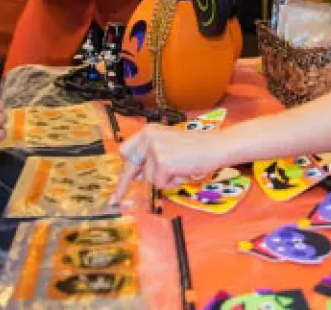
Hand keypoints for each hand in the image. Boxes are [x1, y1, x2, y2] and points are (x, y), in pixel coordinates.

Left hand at [108, 124, 226, 204]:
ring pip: (149, 179)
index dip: (123, 170)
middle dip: (127, 181)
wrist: (217, 146)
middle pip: (130, 167)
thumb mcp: (169, 144)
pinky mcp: (163, 162)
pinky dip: (173, 183)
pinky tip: (184, 172)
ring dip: (165, 179)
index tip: (114, 189)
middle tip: (115, 200)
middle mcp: (147, 137)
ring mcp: (154, 149)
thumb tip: (139, 174)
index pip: (126, 151)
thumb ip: (152, 155)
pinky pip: (161, 184)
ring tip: (181, 169)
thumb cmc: (197, 148)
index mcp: (148, 131)